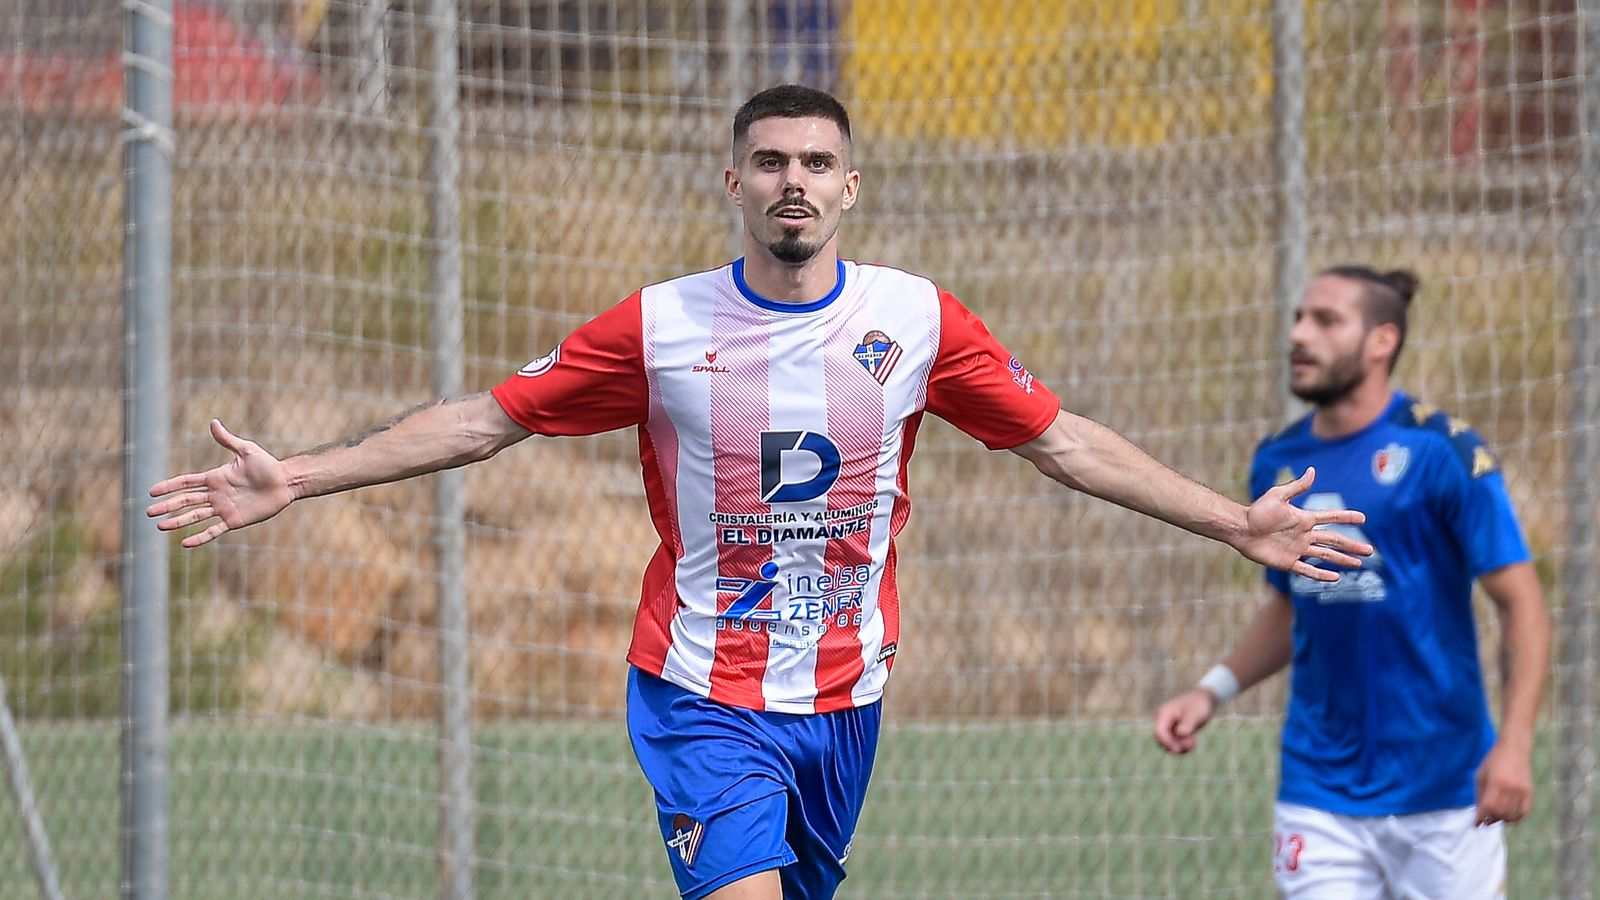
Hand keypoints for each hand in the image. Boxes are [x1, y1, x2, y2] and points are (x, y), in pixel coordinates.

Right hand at [147, 419, 294, 547]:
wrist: (286, 482)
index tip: (152, 491)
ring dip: (177, 522)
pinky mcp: (234, 520)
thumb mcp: (247, 450)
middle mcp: (216, 494)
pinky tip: (185, 543)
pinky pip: (214, 530)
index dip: (169, 486)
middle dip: (167, 506)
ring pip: (195, 516)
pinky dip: (200, 537)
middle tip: (149, 512)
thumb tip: (213, 422)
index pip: (186, 482)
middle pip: (185, 501)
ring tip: (160, 527)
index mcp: (215, 477)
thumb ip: (228, 440)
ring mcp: (223, 508)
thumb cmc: (268, 465)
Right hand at [1154, 687, 1218, 754]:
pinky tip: (1193, 741)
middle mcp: (1163, 719)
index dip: (1167, 742)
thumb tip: (1180, 734)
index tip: (1179, 749)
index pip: (1159, 732)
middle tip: (1191, 744)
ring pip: (1168, 743)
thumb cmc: (1200, 704)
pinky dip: (1182, 745)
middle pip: (1161, 739)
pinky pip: (1174, 742)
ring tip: (1193, 742)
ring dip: (1180, 746)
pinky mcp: (1174, 730)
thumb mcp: (1196, 714)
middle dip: (1174, 745)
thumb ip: (1187, 724)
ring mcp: (1168, 725)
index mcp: (1164, 713)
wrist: (1206, 699)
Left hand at [1237, 467, 1371, 581]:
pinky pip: (1307, 570)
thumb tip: (1313, 470)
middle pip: (1334, 540)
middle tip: (1370, 551)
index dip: (1346, 517)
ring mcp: (1297, 549)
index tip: (1362, 518)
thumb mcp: (1278, 496)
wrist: (1241, 528)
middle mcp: (1304, 535)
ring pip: (1326, 556)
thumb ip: (1297, 487)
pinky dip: (1321, 575)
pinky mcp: (1288, 562)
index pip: (1331, 518)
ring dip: (1342, 559)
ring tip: (1359, 563)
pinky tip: (1335, 577)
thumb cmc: (1257, 511)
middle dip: (1352, 545)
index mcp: (1304, 519)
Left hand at [1475, 740, 1533, 825]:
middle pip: (1499, 812)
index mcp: (1495, 782)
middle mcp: (1509, 788)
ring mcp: (1521, 790)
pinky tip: (1508, 818)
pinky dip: (1516, 818)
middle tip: (1484, 822)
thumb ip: (1480, 794)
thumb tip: (1479, 812)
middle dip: (1490, 820)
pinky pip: (1524, 811)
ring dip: (1501, 820)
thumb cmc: (1493, 761)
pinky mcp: (1529, 791)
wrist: (1514, 749)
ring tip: (1494, 820)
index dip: (1480, 817)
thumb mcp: (1481, 774)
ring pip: (1511, 814)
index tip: (1475, 824)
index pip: (1488, 806)